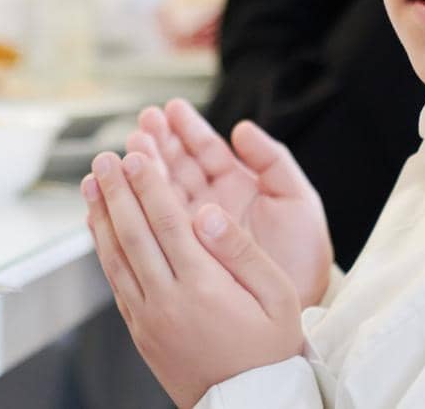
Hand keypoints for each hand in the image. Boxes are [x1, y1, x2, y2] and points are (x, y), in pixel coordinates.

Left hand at [84, 150, 303, 407]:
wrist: (249, 407)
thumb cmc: (270, 350)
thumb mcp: (278, 297)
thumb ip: (242, 250)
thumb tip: (207, 211)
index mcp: (204, 286)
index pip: (167, 222)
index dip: (148, 185)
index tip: (135, 157)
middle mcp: (169, 301)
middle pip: (134, 234)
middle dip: (117, 191)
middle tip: (103, 159)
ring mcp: (149, 319)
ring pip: (116, 258)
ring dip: (101, 217)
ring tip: (90, 184)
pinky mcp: (141, 332)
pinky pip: (116, 283)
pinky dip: (103, 251)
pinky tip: (99, 230)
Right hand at [129, 98, 331, 306]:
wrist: (299, 313)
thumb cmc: (305, 257)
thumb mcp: (298, 201)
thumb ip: (272, 161)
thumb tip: (240, 129)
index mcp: (237, 187)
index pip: (206, 151)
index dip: (187, 129)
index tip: (168, 110)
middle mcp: (211, 205)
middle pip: (178, 166)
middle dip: (158, 142)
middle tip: (141, 125)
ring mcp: (194, 229)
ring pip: (162, 192)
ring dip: (144, 169)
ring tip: (127, 149)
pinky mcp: (182, 254)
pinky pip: (153, 228)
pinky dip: (134, 210)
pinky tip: (120, 192)